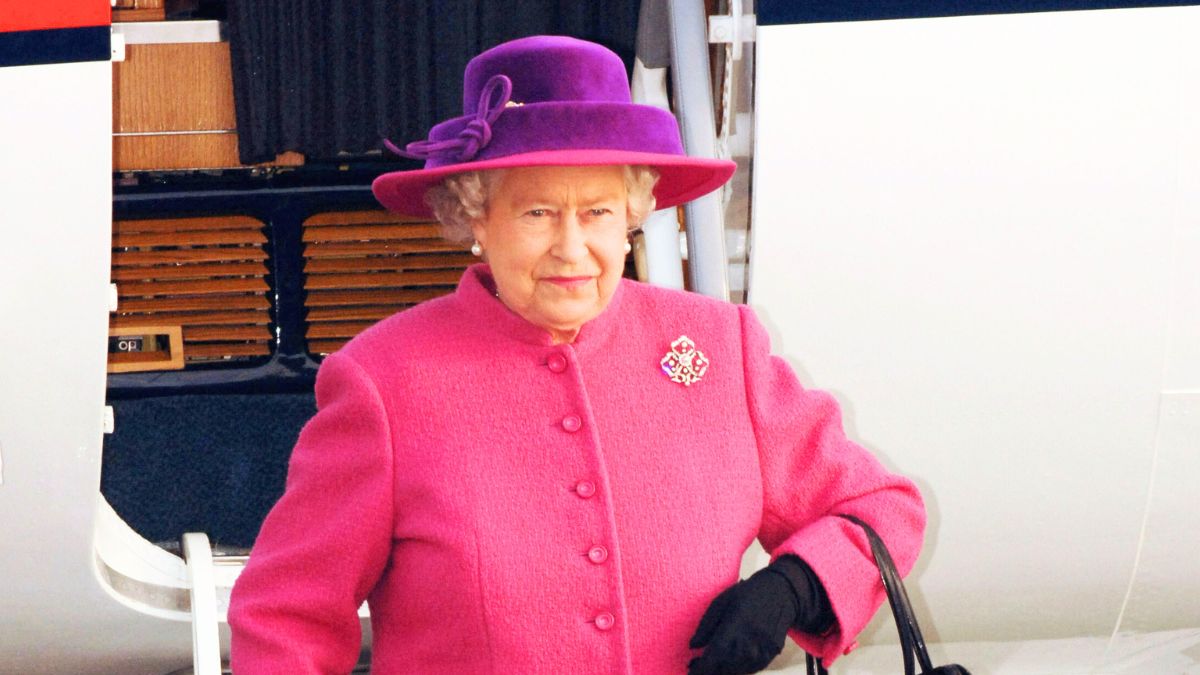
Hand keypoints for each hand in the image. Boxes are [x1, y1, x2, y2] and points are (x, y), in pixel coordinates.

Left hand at [688, 556, 831, 674]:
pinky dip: (738, 668)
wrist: (781, 592)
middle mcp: (750, 642)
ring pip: (737, 670)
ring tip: (712, 663)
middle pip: (724, 668)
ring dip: (723, 670)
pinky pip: (751, 669)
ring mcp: (763, 650)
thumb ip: (706, 626)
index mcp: (735, 626)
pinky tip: (730, 661)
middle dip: (708, 669)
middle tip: (696, 664)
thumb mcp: (721, 602)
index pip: (714, 656)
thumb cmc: (746, 594)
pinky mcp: (772, 653)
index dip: (701, 668)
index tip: (691, 670)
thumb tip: (692, 646)